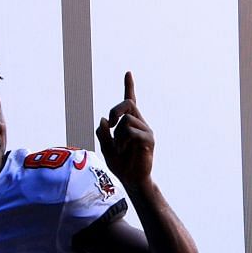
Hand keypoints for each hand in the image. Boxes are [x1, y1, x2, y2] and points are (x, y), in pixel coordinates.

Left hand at [96, 71, 155, 185]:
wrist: (132, 180)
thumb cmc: (121, 165)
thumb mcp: (106, 148)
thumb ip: (103, 134)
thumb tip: (103, 120)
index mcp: (130, 123)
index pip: (130, 101)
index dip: (129, 86)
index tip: (127, 72)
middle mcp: (140, 123)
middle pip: (128, 103)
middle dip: (115, 110)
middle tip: (110, 125)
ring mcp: (146, 131)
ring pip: (126, 120)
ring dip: (118, 135)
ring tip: (121, 149)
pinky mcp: (149, 139)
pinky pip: (131, 131)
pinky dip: (123, 142)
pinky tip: (124, 151)